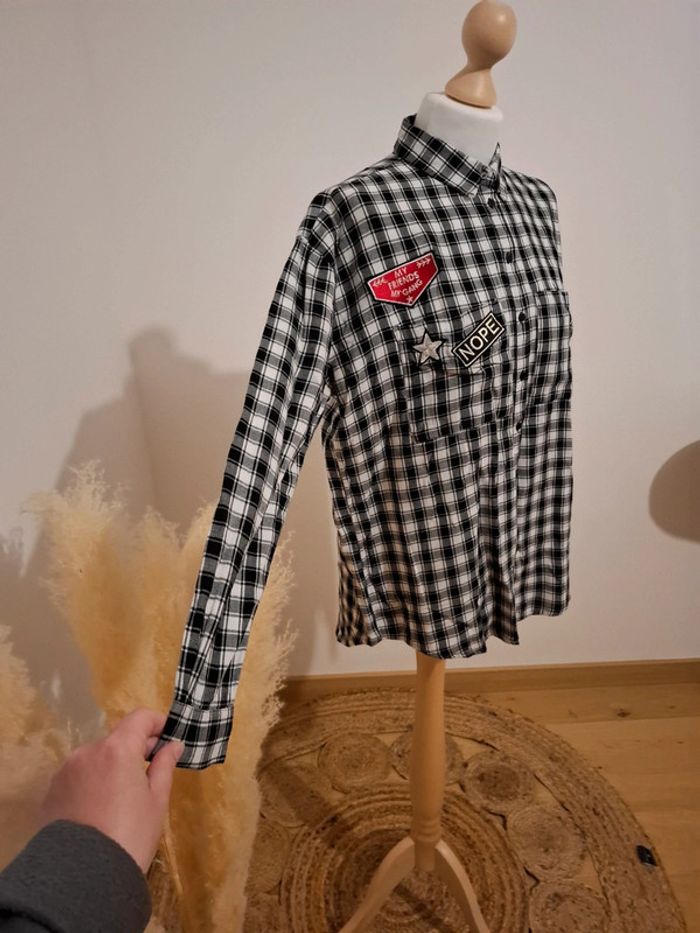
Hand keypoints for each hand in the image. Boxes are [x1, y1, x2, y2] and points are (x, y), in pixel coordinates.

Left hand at [38, 707, 184, 873]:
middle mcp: (88, 752)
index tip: (167, 737)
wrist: (83, 877)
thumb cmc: (130, 835)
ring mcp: (66, 771)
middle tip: (149, 772)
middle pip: (116, 739)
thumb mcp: (156, 801)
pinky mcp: (52, 791)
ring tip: (121, 797)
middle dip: (134, 749)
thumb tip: (172, 745)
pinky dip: (91, 783)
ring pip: (96, 759)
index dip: (156, 723)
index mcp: (117, 749)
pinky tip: (98, 809)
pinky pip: (78, 777)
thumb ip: (164, 766)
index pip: (139, 718)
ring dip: (111, 767)